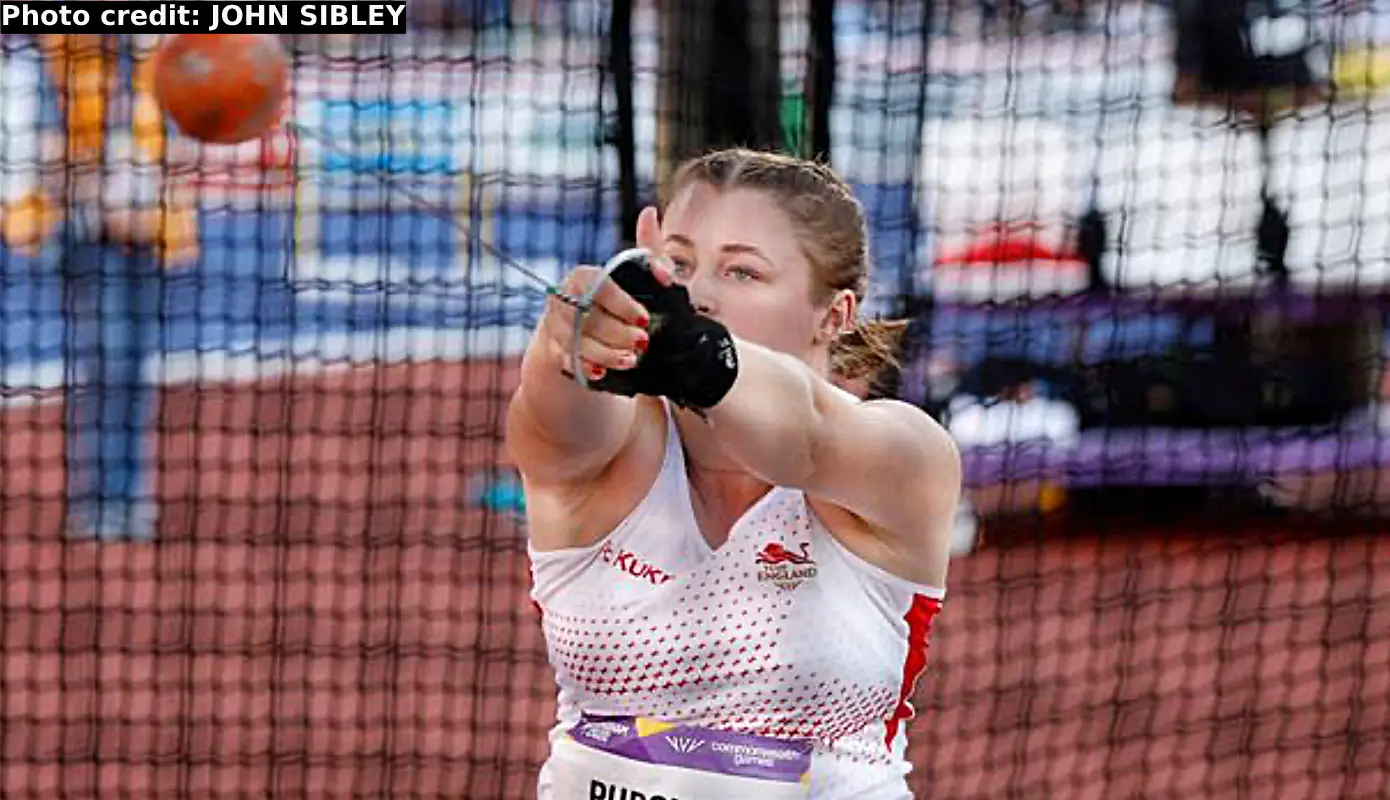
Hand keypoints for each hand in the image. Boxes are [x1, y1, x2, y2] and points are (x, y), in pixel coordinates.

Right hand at [538, 206, 674, 382]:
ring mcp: (555, 326)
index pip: (596, 284)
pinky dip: (586, 367)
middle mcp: (562, 299)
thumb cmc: (613, 303)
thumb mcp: (634, 278)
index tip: (644, 315)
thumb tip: (649, 212)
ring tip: (633, 359)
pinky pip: (567, 361)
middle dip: (618, 331)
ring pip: (577, 341)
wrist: (582, 339)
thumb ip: (648, 253)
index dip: (620, 300)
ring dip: (606, 352)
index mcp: (581, 277)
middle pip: (586, 316)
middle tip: (644, 340)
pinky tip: (603, 374)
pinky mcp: (553, 352)